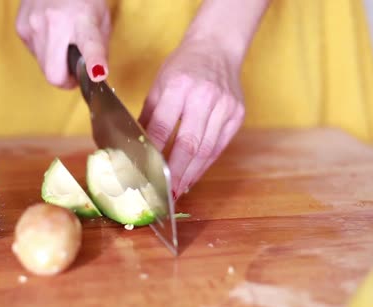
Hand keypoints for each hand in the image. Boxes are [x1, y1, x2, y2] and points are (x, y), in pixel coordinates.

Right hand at [15, 0, 109, 87]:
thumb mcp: (101, 21)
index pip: (90, 46)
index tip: (97, 73)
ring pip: (43, 68)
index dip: (94, 63)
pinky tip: (50, 35)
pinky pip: (34, 55)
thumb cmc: (82, 0)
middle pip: (55, 75)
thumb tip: (95, 77)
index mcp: (83, 21)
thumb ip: (100, 51)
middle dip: (66, 80)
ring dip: (55, 65)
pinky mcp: (21, 28)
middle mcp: (55, 23)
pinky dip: (44, 52)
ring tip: (63, 45)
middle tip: (75, 72)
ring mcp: (34, 26)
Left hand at [139, 38, 244, 198]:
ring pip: (206, 150)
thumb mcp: (159, 85)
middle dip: (175, 172)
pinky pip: (219, 146)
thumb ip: (148, 116)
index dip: (153, 154)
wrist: (217, 48)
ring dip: (191, 173)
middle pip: (189, 143)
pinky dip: (205, 164)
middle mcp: (205, 96)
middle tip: (164, 192)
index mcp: (179, 85)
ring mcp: (225, 106)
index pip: (162, 127)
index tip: (143, 174)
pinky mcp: (237, 114)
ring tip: (177, 189)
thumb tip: (134, 147)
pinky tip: (193, 175)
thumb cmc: (183, 66)